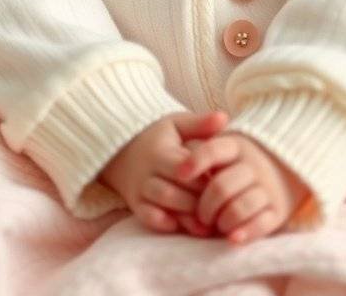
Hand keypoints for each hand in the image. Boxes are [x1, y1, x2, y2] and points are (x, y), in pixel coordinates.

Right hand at [99, 110, 228, 236]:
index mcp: (161, 151)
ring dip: (185, 215)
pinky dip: (163, 223)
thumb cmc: (158, 136)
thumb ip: (200, 124)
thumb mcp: (177, 124)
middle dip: (197, 200)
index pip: (185, 167)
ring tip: (207, 224)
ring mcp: (140, 189)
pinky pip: (147, 217)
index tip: (222, 182)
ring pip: (162, 203)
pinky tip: (181, 227)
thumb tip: (224, 118)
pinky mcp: (135, 204)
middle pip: (174, 188)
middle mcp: (148, 171)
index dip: (203, 177)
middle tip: (219, 208)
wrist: (122, 148)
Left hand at [176, 132, 309, 243]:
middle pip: (221, 186)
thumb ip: (202, 152)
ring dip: (223, 221)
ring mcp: (267, 188)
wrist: (285, 168)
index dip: (195, 162)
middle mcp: (253, 165)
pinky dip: (245, 232)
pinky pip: (261, 224)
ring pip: (240, 207)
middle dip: (206, 206)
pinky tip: (233, 237)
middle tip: (201, 215)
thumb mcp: (224, 148)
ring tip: (218, 225)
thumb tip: (179, 169)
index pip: (212, 150)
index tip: (180, 174)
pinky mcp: (278, 210)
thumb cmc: (238, 162)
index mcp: (236, 147)